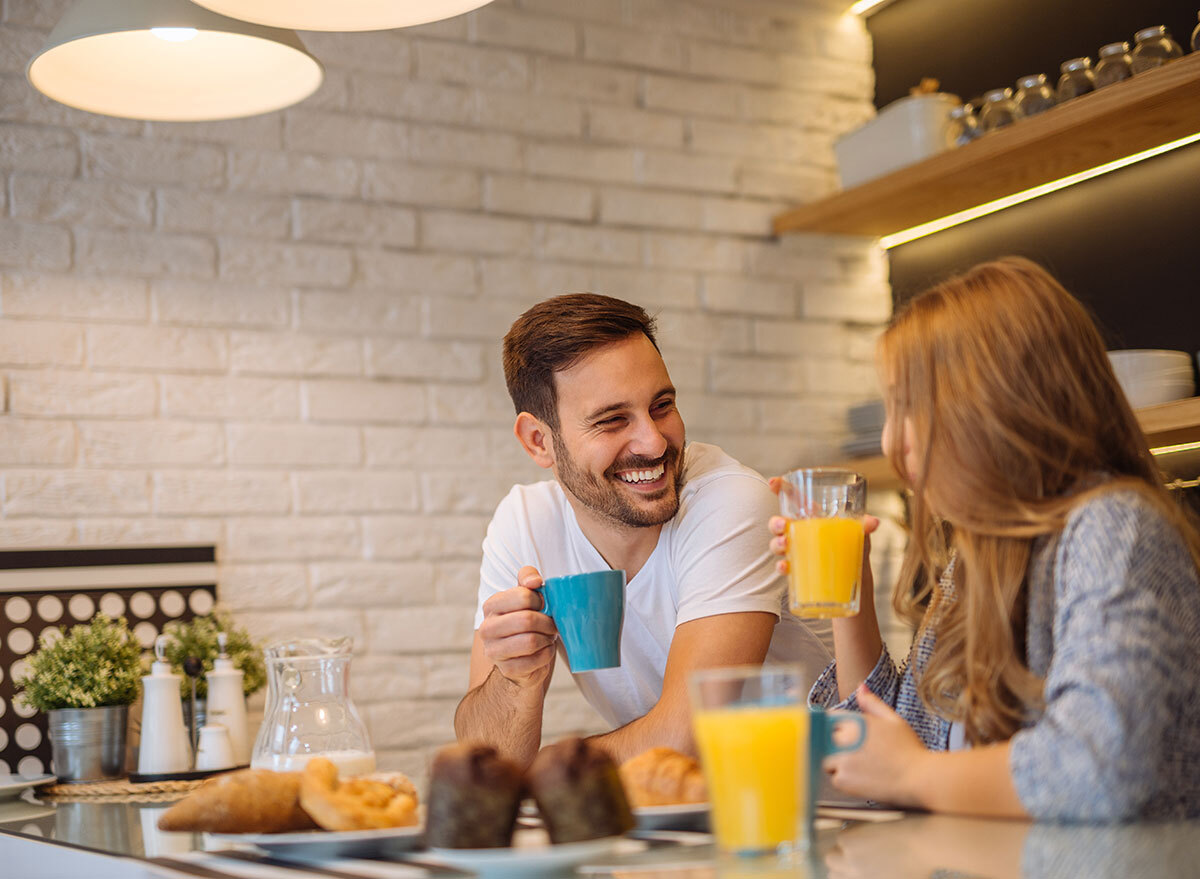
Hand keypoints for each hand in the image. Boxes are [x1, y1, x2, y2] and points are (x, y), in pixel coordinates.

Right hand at [478, 565, 557, 688]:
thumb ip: (528, 579)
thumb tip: (535, 581)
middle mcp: (487, 628)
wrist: (522, 656)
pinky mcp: (507, 669)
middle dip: (546, 622)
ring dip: (547, 639)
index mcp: (491, 606)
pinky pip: (535, 660)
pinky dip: (546, 654)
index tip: (542, 605)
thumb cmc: (525, 622)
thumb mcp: (526, 596)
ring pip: (531, 641)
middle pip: (527, 620)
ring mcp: (494, 651)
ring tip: (547, 637)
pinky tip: (544, 650)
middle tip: (551, 625)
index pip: (522, 596)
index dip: (539, 600)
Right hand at [766, 488, 879, 575]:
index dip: (781, 488)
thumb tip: (873, 522)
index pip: (795, 499)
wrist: (856, 584)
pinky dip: (781, 566)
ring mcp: (798, 552)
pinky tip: (785, 567)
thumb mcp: (860, 537)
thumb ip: (863, 527)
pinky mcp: (798, 571)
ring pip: (777, 544)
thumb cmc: (855, 554)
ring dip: (776, 543)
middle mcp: (802, 534)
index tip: (773, 483)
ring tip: (785, 545)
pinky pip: (783, 567)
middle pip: (780, 522)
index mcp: (814, 519)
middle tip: (783, 524)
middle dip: (776, 522)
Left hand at [822, 684, 929, 808]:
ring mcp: (842, 760)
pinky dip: (846, 780)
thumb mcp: (894, 720)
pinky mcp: (843, 780)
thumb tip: (860, 687)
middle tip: (859, 755)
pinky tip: (864, 779)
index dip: (838, 728)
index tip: (849, 737)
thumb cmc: (910, 750)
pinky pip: (834, 778)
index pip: (830, 719)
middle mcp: (845, 738)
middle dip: (836, 745)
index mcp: (855, 721)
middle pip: (824, 739)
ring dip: (838, 763)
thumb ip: (873, 704)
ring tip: (863, 767)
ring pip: (826, 759)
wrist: (920, 779)